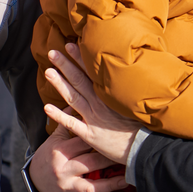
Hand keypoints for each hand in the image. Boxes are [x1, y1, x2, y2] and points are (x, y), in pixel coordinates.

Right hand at [29, 128, 128, 191]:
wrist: (33, 178)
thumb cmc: (47, 155)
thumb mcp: (54, 138)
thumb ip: (66, 123)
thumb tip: (75, 103)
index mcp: (61, 152)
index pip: (84, 142)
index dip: (101, 138)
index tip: (117, 135)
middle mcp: (64, 170)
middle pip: (91, 163)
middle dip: (109, 159)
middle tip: (128, 156)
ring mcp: (67, 187)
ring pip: (91, 188)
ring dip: (110, 185)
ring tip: (126, 181)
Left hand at [41, 46, 148, 164]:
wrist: (146, 147)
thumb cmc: (144, 124)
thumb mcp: (137, 101)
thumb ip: (127, 89)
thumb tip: (126, 73)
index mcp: (110, 94)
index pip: (92, 72)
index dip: (80, 58)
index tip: (70, 45)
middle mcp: (100, 104)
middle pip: (79, 81)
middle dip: (65, 65)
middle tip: (52, 52)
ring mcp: (93, 118)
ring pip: (72, 97)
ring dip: (59, 84)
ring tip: (47, 71)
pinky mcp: (90, 135)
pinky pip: (71, 123)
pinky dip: (58, 115)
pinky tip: (46, 108)